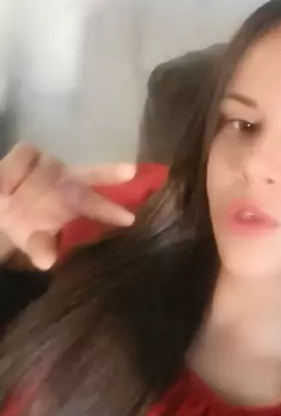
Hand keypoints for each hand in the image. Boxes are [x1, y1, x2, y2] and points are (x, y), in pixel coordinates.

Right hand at [0, 143, 135, 269]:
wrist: (0, 210)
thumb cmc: (24, 225)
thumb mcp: (31, 241)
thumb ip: (39, 247)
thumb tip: (47, 262)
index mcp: (75, 203)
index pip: (96, 205)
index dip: (110, 211)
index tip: (129, 220)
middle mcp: (67, 181)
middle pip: (91, 174)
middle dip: (109, 173)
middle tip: (131, 171)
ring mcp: (49, 165)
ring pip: (50, 163)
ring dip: (34, 179)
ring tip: (5, 196)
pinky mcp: (28, 154)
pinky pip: (24, 156)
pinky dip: (11, 173)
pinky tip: (3, 191)